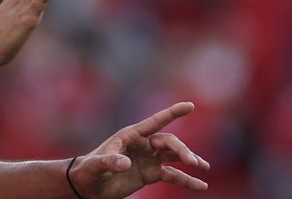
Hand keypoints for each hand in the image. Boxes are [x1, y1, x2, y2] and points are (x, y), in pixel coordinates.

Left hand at [69, 102, 209, 198]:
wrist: (88, 186)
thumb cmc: (88, 170)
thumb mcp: (95, 165)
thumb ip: (109, 161)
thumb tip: (125, 164)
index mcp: (131, 135)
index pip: (155, 121)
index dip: (172, 113)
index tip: (190, 106)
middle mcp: (144, 144)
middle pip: (169, 143)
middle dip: (182, 150)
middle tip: (192, 162)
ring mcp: (149, 159)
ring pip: (174, 156)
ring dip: (189, 160)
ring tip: (204, 168)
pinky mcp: (151, 174)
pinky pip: (172, 175)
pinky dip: (186, 180)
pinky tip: (200, 185)